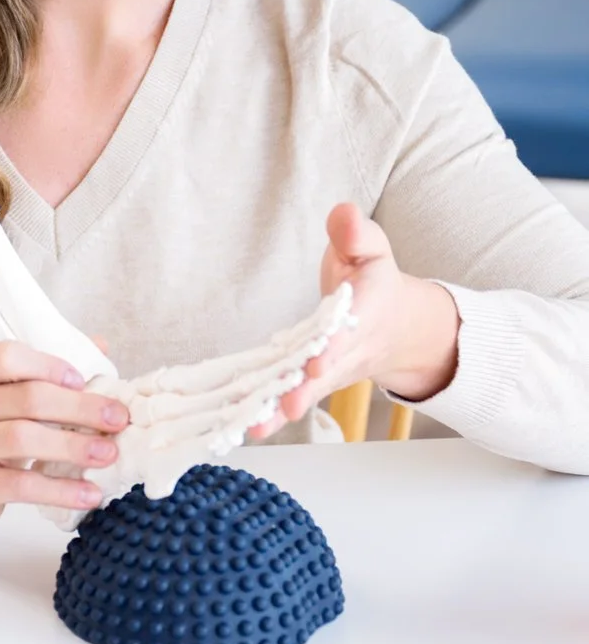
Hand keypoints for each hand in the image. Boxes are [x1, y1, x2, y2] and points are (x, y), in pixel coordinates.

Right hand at [0, 341, 128, 532]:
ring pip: (22, 438)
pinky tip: (90, 493)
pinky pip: (23, 485)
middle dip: (79, 408)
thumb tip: (101, 345)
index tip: (81, 380)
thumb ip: (49, 369)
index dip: (49, 365)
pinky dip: (61, 490)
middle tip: (117, 419)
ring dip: (72, 446)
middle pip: (27, 398)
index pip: (8, 357)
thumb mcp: (6, 394)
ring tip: (108, 454)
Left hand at [250, 203, 459, 436]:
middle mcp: (350, 347)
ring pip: (308, 392)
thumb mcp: (372, 249)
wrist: (396, 325)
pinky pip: (292, 400)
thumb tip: (341, 213)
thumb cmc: (374, 280)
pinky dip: (271, 416)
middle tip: (290, 403)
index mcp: (366, 310)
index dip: (334, 345)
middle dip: (309, 387)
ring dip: (283, 410)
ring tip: (257, 426)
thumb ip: (356, 233)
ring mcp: (331, 370)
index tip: (318, 361)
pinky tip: (245, 430)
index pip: (350, 329)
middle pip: (329, 370)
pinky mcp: (313, 383)